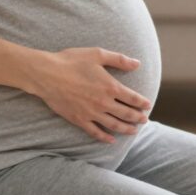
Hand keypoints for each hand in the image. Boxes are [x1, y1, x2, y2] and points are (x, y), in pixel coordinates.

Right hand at [27, 47, 151, 142]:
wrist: (47, 74)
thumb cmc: (72, 61)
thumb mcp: (98, 54)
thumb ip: (119, 59)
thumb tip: (137, 63)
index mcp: (110, 86)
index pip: (132, 98)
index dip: (142, 103)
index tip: (148, 106)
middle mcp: (103, 102)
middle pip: (126, 114)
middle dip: (137, 118)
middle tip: (144, 120)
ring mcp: (91, 113)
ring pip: (113, 124)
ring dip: (126, 129)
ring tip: (134, 131)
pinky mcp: (78, 119)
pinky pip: (94, 132)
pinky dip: (104, 137)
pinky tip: (111, 140)